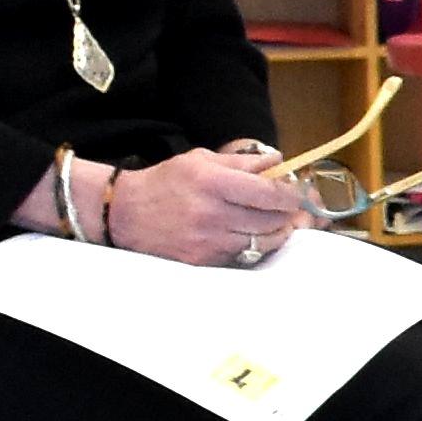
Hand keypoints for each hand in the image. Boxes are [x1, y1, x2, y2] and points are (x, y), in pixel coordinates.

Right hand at [100, 146, 313, 268]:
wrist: (124, 212)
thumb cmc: (167, 182)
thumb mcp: (201, 160)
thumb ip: (243, 162)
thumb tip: (278, 162)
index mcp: (212, 182)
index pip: (269, 192)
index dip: (290, 194)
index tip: (297, 194)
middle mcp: (211, 212)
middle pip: (272, 219)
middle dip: (287, 213)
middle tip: (289, 208)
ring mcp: (207, 240)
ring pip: (263, 241)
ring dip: (275, 231)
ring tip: (273, 222)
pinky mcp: (203, 260)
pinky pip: (244, 254)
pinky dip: (253, 245)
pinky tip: (248, 234)